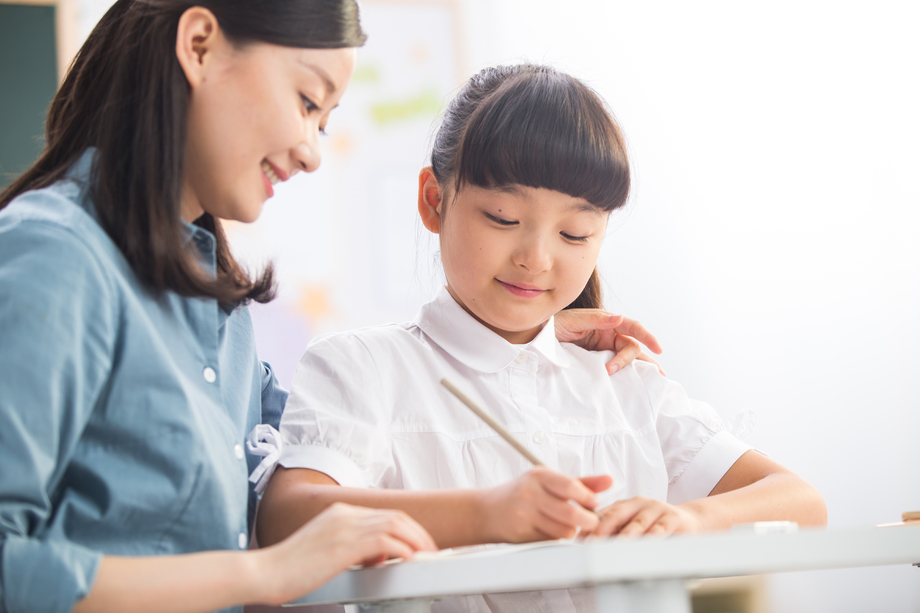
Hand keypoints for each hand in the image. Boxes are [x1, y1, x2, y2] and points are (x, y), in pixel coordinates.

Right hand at [255, 502, 436, 604]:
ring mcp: (344, 527)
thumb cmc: (290, 567)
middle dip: (418, 533)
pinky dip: (403, 550)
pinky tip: (409, 560)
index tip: (418, 543)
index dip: (406, 528)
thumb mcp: (325, 549)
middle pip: (394, 516)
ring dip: (416, 541)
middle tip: (430, 550)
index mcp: (340, 512)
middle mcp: (344, 514)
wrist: (265, 572)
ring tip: (427, 556)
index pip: (384, 514)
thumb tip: (376, 557)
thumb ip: (350, 547)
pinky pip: (385, 541)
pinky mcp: (344, 545)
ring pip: (395, 526)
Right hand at [478, 468, 612, 542]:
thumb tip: (609, 480)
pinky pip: (551, 540)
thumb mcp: (548, 482)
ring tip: (567, 525)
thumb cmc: (523, 494)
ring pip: (563, 530)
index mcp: (539, 475)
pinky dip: (557, 538)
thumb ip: (580, 483)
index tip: (594, 503)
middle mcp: (530, 493)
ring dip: (571, 531)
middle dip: (587, 520)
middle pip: (570, 512)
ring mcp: (524, 514)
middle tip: (591, 521)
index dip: (587, 497)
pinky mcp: (522, 532)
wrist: (487, 511)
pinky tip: (551, 531)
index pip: (570, 486)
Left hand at [553, 310, 663, 374]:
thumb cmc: (554, 325)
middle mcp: (609, 335)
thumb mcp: (574, 320)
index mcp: (607, 322)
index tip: (657, 348)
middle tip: (624, 372)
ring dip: (639, 368)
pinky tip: (633, 384)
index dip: (647, 336)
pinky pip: (615, 368)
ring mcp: (604, 350)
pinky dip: (625, 375)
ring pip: (628, 359)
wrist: (538, 339)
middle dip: (636, 359)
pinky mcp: (597, 363)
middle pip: (632, 347)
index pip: (633, 327)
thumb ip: (597, 320)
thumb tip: (620, 317)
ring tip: (653, 381)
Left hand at [586, 496, 701, 537]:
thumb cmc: (655, 526)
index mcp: (625, 505)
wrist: (689, 522)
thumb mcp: (633, 526)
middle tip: (592, 543)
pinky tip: (647, 544)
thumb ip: (614, 532)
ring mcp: (656, 509)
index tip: (578, 539)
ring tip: (616, 546)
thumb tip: (586, 543)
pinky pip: (661, 528)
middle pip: (616, 515)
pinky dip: (653, 536)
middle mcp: (638, 503)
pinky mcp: (673, 518)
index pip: (603, 514)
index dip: (590, 526)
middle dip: (602, 529)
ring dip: (626, 535)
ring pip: (638, 523)